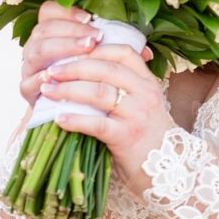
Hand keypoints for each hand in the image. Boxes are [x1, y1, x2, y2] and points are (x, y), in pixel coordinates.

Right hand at [19, 1, 152, 108]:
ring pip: (37, 50)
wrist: (75, 116)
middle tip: (94, 39)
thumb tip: (147, 53)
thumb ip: (118, 50)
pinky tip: (58, 76)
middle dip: (71, 31)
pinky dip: (42, 78)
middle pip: (44, 28)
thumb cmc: (92, 83)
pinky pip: (29, 82)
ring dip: (62, 48)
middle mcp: (36, 47)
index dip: (68, 12)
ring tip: (84, 51)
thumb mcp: (103, 63)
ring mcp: (29, 68)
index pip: (50, 11)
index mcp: (52, 33)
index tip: (90, 19)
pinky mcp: (27, 92)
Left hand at [37, 40, 175, 197]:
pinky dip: (76, 119)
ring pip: (99, 92)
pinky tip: (59, 119)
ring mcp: (138, 114)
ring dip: (69, 89)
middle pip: (106, 69)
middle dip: (74, 67)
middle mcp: (145, 93)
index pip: (123, 52)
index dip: (96, 49)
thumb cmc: (148, 135)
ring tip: (48, 90)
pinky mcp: (128, 137)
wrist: (170, 170)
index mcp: (147, 81)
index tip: (71, 51)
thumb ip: (124, 86)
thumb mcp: (142, 103)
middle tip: (51, 71)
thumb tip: (85, 69)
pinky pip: (98, 124)